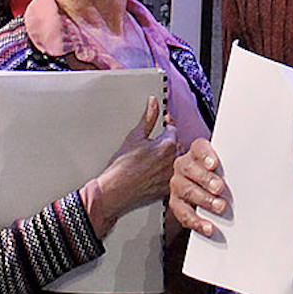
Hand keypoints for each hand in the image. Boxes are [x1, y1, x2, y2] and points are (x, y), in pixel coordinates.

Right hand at [85, 96, 174, 236]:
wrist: (114, 191)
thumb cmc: (121, 167)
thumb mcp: (134, 136)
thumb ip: (148, 117)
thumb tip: (153, 102)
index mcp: (167, 145)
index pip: (173, 129)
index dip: (166, 127)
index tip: (160, 128)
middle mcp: (174, 160)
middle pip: (177, 145)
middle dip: (168, 143)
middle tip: (152, 146)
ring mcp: (173, 175)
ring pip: (177, 160)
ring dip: (169, 158)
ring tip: (151, 162)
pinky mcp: (170, 188)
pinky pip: (174, 176)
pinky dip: (167, 173)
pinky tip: (154, 174)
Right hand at [168, 137, 229, 236]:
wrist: (204, 183)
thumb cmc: (219, 173)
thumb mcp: (224, 164)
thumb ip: (233, 164)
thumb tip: (255, 171)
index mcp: (196, 152)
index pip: (199, 148)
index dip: (205, 155)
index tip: (214, 164)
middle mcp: (184, 166)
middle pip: (190, 169)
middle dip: (206, 179)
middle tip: (220, 188)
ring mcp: (178, 185)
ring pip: (187, 191)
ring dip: (204, 200)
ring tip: (220, 207)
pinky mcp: (176, 204)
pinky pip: (184, 214)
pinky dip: (196, 221)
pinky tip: (208, 226)